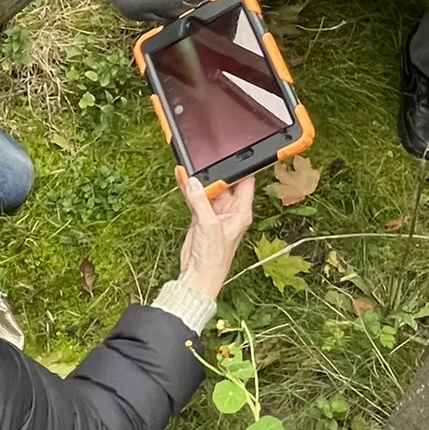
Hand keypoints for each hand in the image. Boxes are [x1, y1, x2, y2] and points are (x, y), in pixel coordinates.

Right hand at [175, 168, 255, 300]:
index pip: (246, 182)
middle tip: (204, 161)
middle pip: (224, 184)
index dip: (242, 168)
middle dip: (214, 173)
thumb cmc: (213, 258)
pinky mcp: (201, 217)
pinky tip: (182, 178)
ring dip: (199, 181)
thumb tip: (194, 183)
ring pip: (208, 190)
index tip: (233, 154)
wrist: (198, 275)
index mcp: (241, 212)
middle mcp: (230, 211)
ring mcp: (214, 213)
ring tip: (189, 167)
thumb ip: (200, 202)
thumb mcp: (208, 226)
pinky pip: (195, 198)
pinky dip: (189, 189)